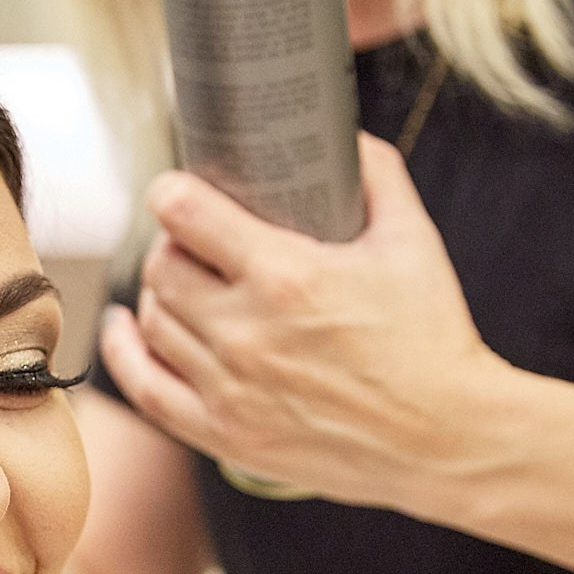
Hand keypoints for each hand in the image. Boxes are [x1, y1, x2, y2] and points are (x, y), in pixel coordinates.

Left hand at [101, 133, 517, 509]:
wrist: (448, 441)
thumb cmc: (432, 338)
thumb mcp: (414, 241)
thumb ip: (376, 175)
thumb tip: (340, 133)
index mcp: (286, 277)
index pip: (185, 213)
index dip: (171, 192)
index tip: (178, 190)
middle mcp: (246, 334)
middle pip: (162, 267)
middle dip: (171, 243)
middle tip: (194, 240)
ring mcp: (230, 389)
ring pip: (153, 320)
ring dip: (157, 292)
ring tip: (181, 281)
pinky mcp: (225, 435)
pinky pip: (145, 388)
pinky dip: (125, 351)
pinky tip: (125, 325)